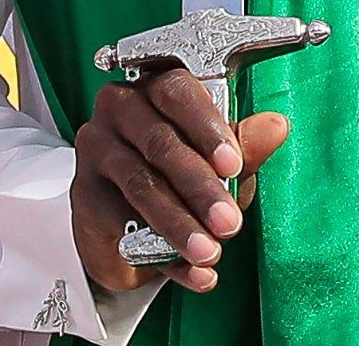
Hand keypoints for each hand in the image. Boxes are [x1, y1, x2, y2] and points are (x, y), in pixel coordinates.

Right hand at [71, 66, 287, 291]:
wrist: (129, 222)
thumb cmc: (181, 172)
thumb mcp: (220, 158)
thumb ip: (245, 144)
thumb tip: (275, 126)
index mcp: (157, 85)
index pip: (178, 92)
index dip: (207, 129)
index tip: (234, 166)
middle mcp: (121, 108)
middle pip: (160, 143)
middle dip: (199, 188)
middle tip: (229, 223)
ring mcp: (97, 149)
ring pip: (141, 186)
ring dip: (180, 224)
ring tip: (210, 253)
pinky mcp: (83, 193)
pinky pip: (123, 226)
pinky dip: (164, 255)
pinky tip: (193, 273)